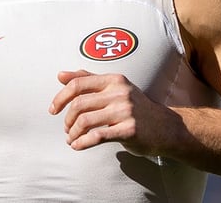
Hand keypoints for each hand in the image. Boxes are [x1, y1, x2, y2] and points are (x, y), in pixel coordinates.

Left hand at [48, 69, 176, 154]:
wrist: (167, 127)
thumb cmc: (136, 108)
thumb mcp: (115, 88)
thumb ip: (89, 80)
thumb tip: (60, 74)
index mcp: (114, 80)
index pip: (78, 84)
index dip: (60, 97)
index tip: (53, 110)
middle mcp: (119, 92)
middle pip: (79, 104)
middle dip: (67, 119)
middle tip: (66, 129)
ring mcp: (125, 111)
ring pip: (85, 121)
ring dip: (73, 133)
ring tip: (72, 139)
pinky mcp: (129, 130)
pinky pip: (97, 136)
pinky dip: (82, 142)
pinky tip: (78, 146)